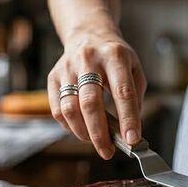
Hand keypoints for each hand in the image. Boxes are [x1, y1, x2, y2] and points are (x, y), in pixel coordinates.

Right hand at [47, 27, 146, 158]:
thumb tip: (128, 133)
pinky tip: (82, 130)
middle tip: (108, 151)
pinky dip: (70, 126)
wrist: (88, 34)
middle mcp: (89, 59)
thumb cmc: (115, 59)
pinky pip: (58, 109)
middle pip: (91, 103)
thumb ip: (134, 100)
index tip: (132, 140)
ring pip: (70, 108)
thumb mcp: (134, 70)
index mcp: (115, 56)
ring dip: (83, 133)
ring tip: (96, 142)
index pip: (122, 91)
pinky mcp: (53, 76)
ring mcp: (67, 68)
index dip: (128, 118)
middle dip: (100, 133)